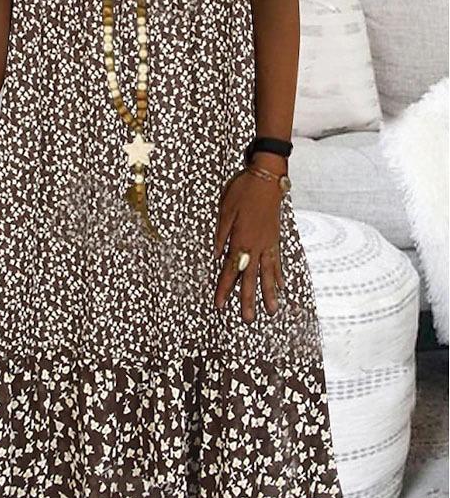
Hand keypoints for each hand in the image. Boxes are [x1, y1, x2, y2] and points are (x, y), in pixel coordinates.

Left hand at [213, 169, 284, 321]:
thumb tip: (216, 256)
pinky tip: (282, 287)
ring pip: (268, 274)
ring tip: (271, 312)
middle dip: (248, 299)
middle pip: (251, 278)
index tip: (220, 305)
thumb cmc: (243, 191)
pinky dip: (279, 275)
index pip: (231, 270)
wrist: (267, 177)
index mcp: (240, 240)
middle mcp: (256, 246)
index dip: (225, 289)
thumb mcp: (225, 210)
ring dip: (269, 294)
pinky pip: (277, 261)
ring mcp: (268, 243)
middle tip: (248, 319)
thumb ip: (221, 235)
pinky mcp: (276, 238)